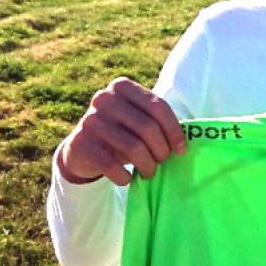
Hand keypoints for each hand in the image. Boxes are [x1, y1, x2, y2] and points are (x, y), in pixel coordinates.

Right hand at [57, 77, 185, 186]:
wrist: (82, 149)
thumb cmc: (121, 133)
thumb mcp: (138, 120)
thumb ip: (159, 122)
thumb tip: (185, 143)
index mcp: (122, 86)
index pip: (158, 106)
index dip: (174, 131)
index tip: (181, 150)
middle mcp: (104, 98)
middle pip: (147, 127)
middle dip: (161, 150)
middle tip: (163, 162)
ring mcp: (90, 120)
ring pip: (133, 148)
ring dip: (147, 165)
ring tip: (149, 172)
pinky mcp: (80, 144)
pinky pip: (112, 165)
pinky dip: (125, 176)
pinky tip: (128, 178)